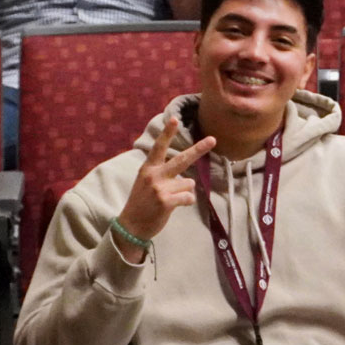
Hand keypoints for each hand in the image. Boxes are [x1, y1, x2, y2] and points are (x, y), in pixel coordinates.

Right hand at [116, 116, 214, 253]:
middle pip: (182, 159)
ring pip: (189, 183)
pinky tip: (173, 206)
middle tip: (213, 139)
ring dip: (184, 191)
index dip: (167, 133)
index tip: (174, 119)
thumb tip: (187, 176)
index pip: (158, 147)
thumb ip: (161, 173)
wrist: (131, 226)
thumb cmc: (141, 202)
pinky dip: (186, 202)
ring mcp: (160, 188)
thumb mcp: (144, 182)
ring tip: (169, 199)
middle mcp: (154, 175)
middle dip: (199, 149)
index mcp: (148, 168)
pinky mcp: (166, 202)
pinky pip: (189, 197)